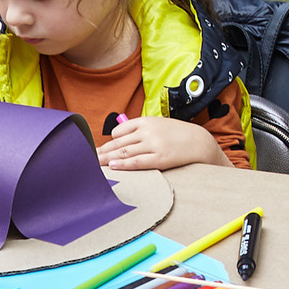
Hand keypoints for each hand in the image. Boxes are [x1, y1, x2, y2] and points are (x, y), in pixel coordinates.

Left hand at [97, 115, 223, 170]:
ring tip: (95, 165)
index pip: (119, 131)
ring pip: (124, 152)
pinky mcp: (160, 158)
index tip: (101, 149)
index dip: (109, 141)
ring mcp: (154, 145)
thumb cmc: (178, 135)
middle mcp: (148, 131)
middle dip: (102, 151)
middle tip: (88, 159)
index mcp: (146, 121)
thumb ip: (142, 130)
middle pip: (118, 142)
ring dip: (108, 159)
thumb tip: (121, 139)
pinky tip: (113, 166)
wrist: (200, 142)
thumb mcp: (159, 125)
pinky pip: (137, 162)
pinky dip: (123, 164)